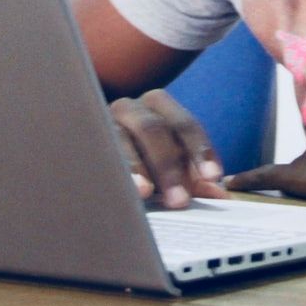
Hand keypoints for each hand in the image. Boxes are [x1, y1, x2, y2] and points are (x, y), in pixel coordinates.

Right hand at [109, 89, 227, 208]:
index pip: (185, 125)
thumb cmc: (142, 158)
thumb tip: (220, 196)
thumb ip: (195, 179)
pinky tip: (119, 188)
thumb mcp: (171, 166)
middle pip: (154, 129)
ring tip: (146, 193)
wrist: (99, 150)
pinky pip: (99, 152)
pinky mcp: (86, 138)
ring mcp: (104, 120)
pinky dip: (112, 171)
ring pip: (122, 139)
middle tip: (180, 200)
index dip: (200, 149)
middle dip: (168, 165)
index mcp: (159, 105)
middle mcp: (131, 107)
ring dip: (137, 168)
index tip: (213, 177)